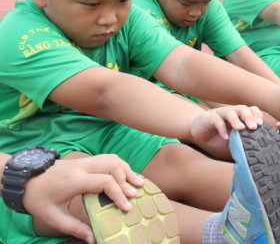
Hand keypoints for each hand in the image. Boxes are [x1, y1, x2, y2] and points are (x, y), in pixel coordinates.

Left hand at [25, 155, 142, 243]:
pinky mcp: (85, 161)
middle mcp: (82, 167)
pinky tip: (126, 176)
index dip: (118, 194)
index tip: (126, 208)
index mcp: (75, 180)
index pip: (105, 181)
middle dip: (127, 180)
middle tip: (136, 195)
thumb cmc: (38, 198)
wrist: (25, 178)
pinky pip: (108, 158)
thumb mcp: (53, 217)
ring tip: (138, 183)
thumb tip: (93, 239)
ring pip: (112, 159)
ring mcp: (84, 161)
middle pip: (113, 166)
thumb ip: (74, 228)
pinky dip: (120, 166)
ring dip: (127, 170)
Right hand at [189, 105, 262, 147]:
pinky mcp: (209, 117)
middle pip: (243, 109)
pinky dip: (221, 128)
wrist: (198, 130)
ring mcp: (220, 113)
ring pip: (230, 112)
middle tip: (254, 127)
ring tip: (241, 129)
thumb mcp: (233, 140)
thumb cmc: (218, 136)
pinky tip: (225, 137)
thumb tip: (257, 153)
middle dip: (250, 117)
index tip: (262, 126)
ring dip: (236, 120)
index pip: (252, 110)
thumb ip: (243, 143)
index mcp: (240, 116)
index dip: (257, 115)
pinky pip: (216, 120)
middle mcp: (231, 112)